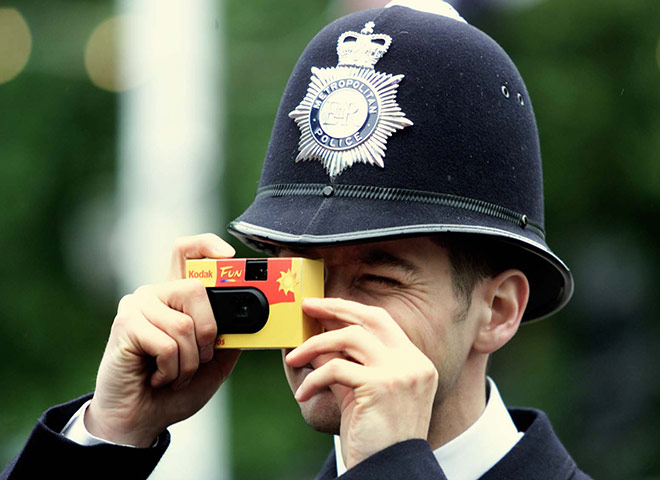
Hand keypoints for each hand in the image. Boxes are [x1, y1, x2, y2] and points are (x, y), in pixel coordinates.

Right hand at [86, 233, 240, 446]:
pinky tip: (158, 378)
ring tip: (175, 374)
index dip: (207, 245)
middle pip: (195, 290)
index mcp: (176, 298)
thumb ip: (228, 338)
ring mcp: (137, 306)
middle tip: (199, 359)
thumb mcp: (213, 364)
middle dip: (209, 333)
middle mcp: (155, 294)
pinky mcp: (125, 325)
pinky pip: (167, 344)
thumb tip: (248, 321)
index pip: (187, 252)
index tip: (229, 255)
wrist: (140, 420)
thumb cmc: (174, 389)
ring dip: (189, 362)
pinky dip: (172, 370)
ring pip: (184, 324)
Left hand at [285, 298, 437, 467]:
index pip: (381, 321)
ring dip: (315, 344)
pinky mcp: (382, 386)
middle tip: (307, 307)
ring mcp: (400, 372)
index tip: (324, 308)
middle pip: (370, 318)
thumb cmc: (374, 438)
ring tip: (294, 359)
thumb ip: (346, 364)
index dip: (350, 310)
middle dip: (335, 307)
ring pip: (350, 337)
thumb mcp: (361, 394)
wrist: (388, 472)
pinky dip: (314, 378)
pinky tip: (303, 394)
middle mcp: (413, 363)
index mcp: (414, 362)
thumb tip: (317, 340)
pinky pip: (336, 368)